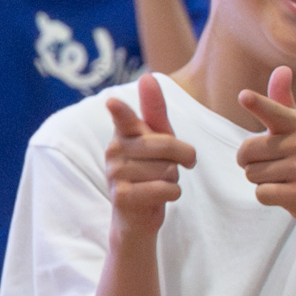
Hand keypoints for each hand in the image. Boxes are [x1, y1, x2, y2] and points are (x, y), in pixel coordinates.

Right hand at [102, 73, 193, 237]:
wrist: (137, 218)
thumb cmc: (150, 173)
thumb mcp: (157, 140)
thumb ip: (154, 111)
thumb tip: (147, 76)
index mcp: (123, 134)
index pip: (124, 119)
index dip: (121, 112)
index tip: (113, 102)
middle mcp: (114, 151)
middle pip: (165, 145)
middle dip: (183, 157)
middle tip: (180, 165)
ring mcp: (115, 174)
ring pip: (167, 169)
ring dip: (174, 179)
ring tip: (159, 183)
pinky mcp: (122, 197)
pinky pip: (163, 188)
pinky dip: (172, 193)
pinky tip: (161, 197)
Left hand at [237, 66, 295, 230]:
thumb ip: (283, 101)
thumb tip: (282, 68)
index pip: (274, 112)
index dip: (258, 104)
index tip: (244, 96)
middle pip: (247, 151)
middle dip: (250, 162)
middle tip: (273, 165)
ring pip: (252, 174)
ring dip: (260, 180)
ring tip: (283, 178)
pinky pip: (261, 193)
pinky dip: (267, 196)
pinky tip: (285, 192)